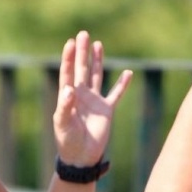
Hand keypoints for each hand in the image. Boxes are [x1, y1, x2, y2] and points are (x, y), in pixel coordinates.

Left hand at [53, 30, 132, 165]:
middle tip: (83, 34)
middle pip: (81, 69)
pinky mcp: (107, 110)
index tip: (70, 43)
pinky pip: (116, 94)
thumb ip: (66, 107)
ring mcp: (94, 101)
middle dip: (82, 52)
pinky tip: (127, 73)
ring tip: (97, 45)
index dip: (68, 58)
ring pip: (96, 76)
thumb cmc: (68, 141)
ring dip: (97, 61)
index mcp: (68, 97)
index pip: (67, 73)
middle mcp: (81, 95)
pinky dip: (122, 84)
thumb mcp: (63, 124)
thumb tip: (69, 89)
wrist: (81, 158)